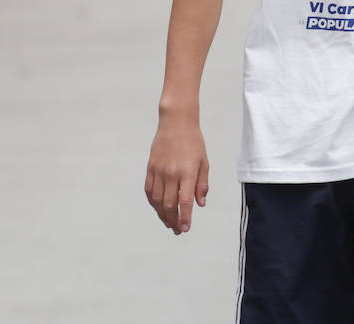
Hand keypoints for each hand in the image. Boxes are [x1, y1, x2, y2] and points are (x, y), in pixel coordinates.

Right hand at [144, 114, 209, 234]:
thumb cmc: (194, 142)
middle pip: (169, 204)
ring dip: (163, 215)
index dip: (185, 217)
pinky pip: (149, 191)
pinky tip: (159, 209)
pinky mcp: (150, 168)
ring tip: (169, 223)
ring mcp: (158, 171)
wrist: (176, 122)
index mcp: (187, 171)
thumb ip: (202, 184)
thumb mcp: (204, 162)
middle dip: (173, 221)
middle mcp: (171, 173)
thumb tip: (200, 204)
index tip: (186, 229)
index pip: (185, 201)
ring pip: (157, 200)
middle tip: (178, 230)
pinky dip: (153, 203)